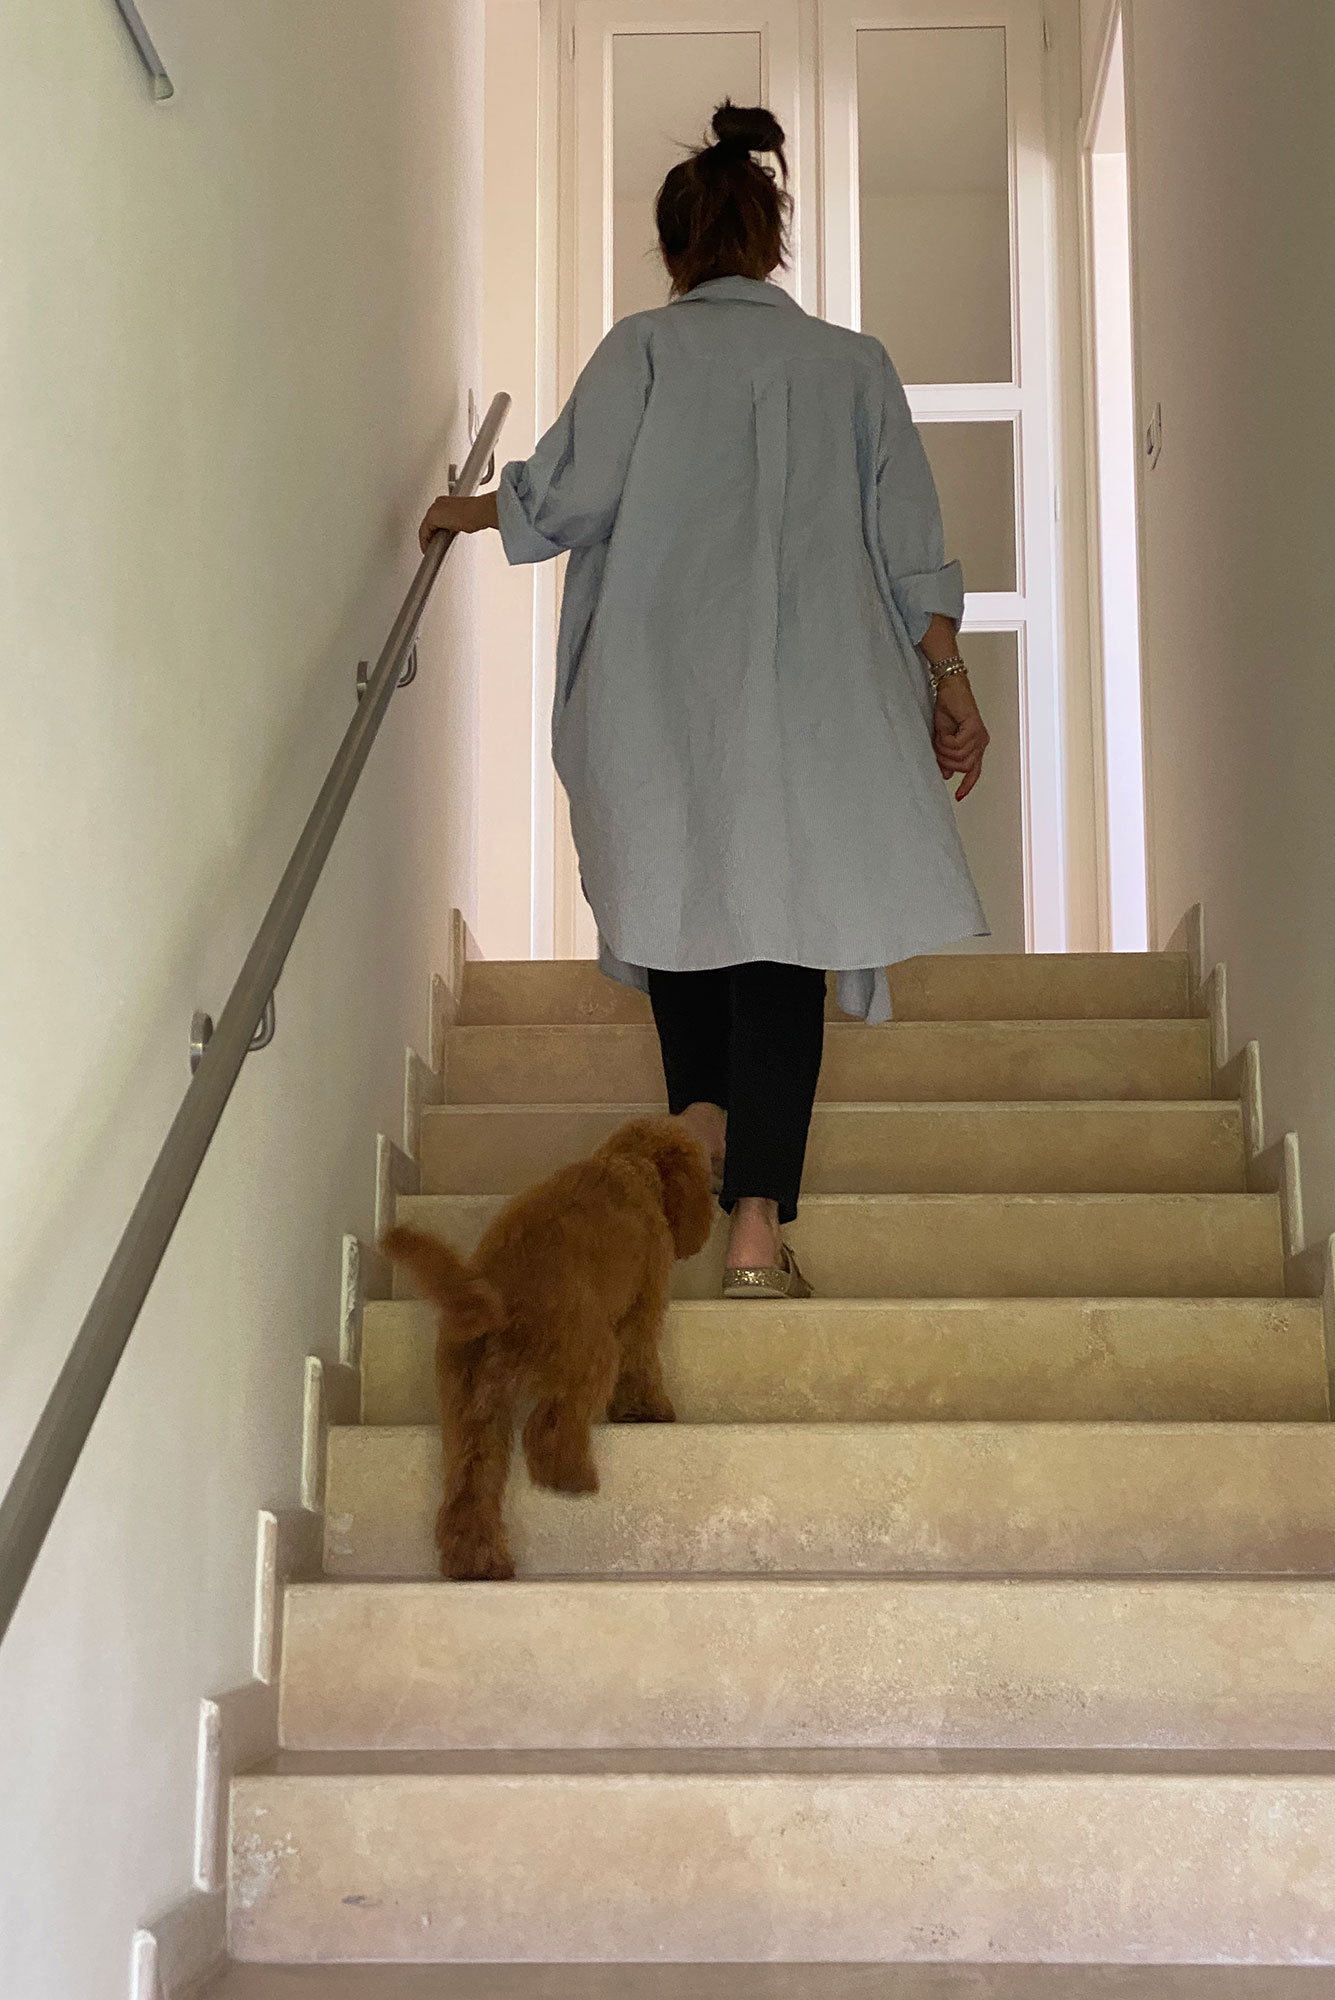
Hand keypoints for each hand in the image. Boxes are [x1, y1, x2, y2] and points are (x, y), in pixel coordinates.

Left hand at [418, 492, 496, 551]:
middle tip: (432, 546)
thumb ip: (456, 522)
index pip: (437, 517)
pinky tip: (427, 549)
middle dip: (430, 535)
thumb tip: (455, 529)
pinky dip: (424, 542)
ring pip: (425, 528)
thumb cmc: (477, 514)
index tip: (437, 538)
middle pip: (429, 523)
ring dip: (427, 539)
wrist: (479, 511)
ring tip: (430, 549)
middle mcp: (438, 503)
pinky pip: (423, 533)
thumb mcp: (465, 518)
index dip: (435, 529)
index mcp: (445, 501)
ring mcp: (434, 509)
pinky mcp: (432, 517)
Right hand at [932, 672, 988, 801]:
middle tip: (937, 749)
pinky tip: (943, 732)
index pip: (974, 771)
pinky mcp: (974, 728)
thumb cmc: (947, 708)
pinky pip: (957, 746)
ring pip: (960, 758)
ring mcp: (979, 736)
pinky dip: (946, 741)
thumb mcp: (942, 737)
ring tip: (939, 738)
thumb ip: (946, 756)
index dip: (967, 784)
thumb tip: (945, 773)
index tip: (959, 797)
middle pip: (964, 767)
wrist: (949, 688)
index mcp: (975, 745)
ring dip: (944, 751)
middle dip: (947, 761)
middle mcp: (981, 742)